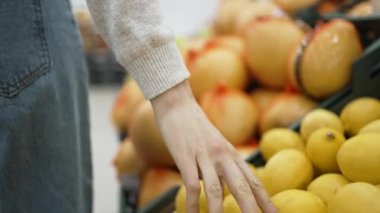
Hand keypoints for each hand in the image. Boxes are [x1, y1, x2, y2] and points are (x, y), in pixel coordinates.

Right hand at [151, 81, 275, 212]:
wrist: (177, 104)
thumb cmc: (195, 127)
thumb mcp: (214, 146)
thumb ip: (220, 167)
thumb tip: (221, 190)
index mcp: (232, 154)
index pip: (253, 181)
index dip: (265, 200)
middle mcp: (223, 155)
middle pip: (242, 187)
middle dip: (251, 209)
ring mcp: (204, 156)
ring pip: (216, 190)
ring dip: (218, 212)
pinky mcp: (185, 156)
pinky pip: (191, 185)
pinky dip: (193, 204)